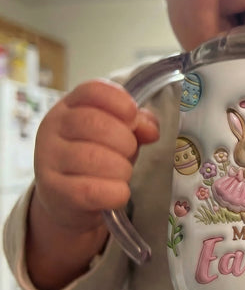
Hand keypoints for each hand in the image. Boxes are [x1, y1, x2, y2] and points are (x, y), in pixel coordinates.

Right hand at [33, 79, 159, 233]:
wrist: (69, 200)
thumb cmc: (98, 159)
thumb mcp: (119, 134)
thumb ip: (137, 123)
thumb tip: (150, 130)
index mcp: (69, 107)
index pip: (92, 90)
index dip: (119, 101)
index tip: (133, 117)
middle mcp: (53, 129)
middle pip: (95, 122)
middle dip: (125, 140)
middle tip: (129, 152)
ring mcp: (49, 160)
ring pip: (92, 157)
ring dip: (121, 168)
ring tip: (122, 173)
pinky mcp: (54, 192)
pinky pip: (91, 190)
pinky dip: (115, 192)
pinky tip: (118, 192)